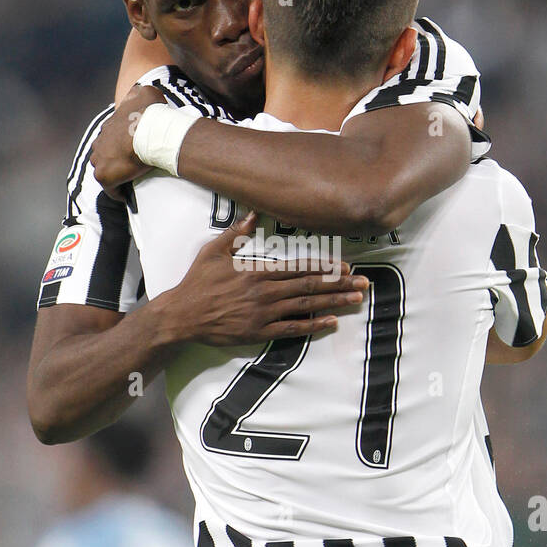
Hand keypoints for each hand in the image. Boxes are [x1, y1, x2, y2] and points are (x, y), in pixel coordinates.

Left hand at [92, 84, 166, 197]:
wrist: (150, 131)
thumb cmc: (151, 113)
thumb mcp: (146, 92)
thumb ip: (140, 92)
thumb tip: (140, 91)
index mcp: (109, 125)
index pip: (111, 135)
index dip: (121, 143)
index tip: (132, 148)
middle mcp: (100, 141)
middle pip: (104, 152)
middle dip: (114, 158)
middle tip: (131, 164)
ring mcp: (99, 159)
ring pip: (104, 169)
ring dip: (115, 174)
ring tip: (129, 180)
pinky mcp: (104, 175)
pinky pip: (110, 189)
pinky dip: (118, 192)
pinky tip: (128, 195)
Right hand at [165, 212, 368, 344]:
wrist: (182, 314)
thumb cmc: (197, 282)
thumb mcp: (213, 250)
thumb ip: (236, 233)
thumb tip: (252, 214)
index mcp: (258, 271)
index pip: (300, 267)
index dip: (326, 267)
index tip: (346, 267)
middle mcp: (266, 292)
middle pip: (310, 286)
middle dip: (340, 284)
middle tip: (364, 283)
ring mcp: (264, 313)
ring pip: (306, 306)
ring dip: (334, 302)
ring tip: (356, 300)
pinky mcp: (259, 332)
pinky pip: (292, 329)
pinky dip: (313, 326)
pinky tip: (331, 322)